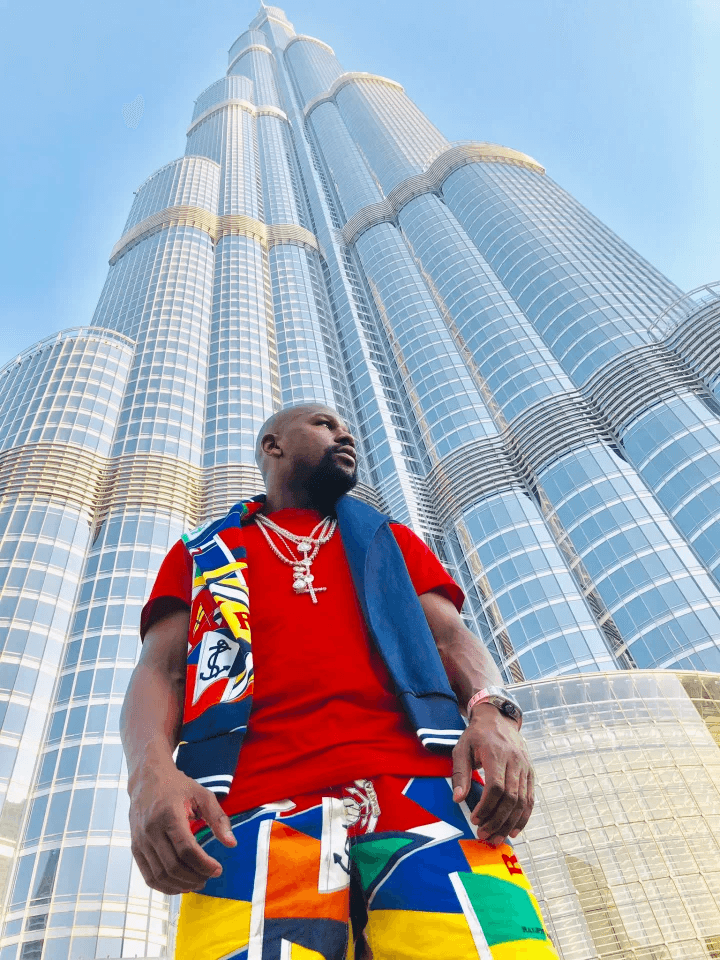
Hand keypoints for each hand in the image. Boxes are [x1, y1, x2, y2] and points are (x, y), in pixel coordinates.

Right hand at [128, 760, 236, 894]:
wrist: (147, 779)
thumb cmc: (177, 786)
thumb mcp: (202, 795)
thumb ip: (218, 818)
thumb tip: (232, 844)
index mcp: (169, 815)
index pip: (186, 850)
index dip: (203, 864)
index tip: (218, 869)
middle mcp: (151, 830)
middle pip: (173, 866)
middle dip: (195, 877)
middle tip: (209, 877)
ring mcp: (140, 841)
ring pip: (160, 875)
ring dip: (181, 885)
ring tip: (197, 882)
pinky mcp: (135, 848)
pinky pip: (148, 876)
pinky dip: (164, 886)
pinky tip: (180, 885)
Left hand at [451, 703, 533, 845]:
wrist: (498, 718)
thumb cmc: (476, 735)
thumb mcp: (462, 748)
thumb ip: (460, 773)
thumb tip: (458, 799)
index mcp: (496, 753)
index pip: (496, 786)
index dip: (486, 806)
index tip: (475, 819)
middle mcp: (515, 761)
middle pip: (511, 797)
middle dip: (497, 820)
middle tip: (483, 834)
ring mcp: (525, 767)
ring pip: (522, 801)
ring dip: (510, 823)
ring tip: (496, 837)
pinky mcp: (530, 773)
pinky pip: (530, 799)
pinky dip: (523, 817)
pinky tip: (514, 830)